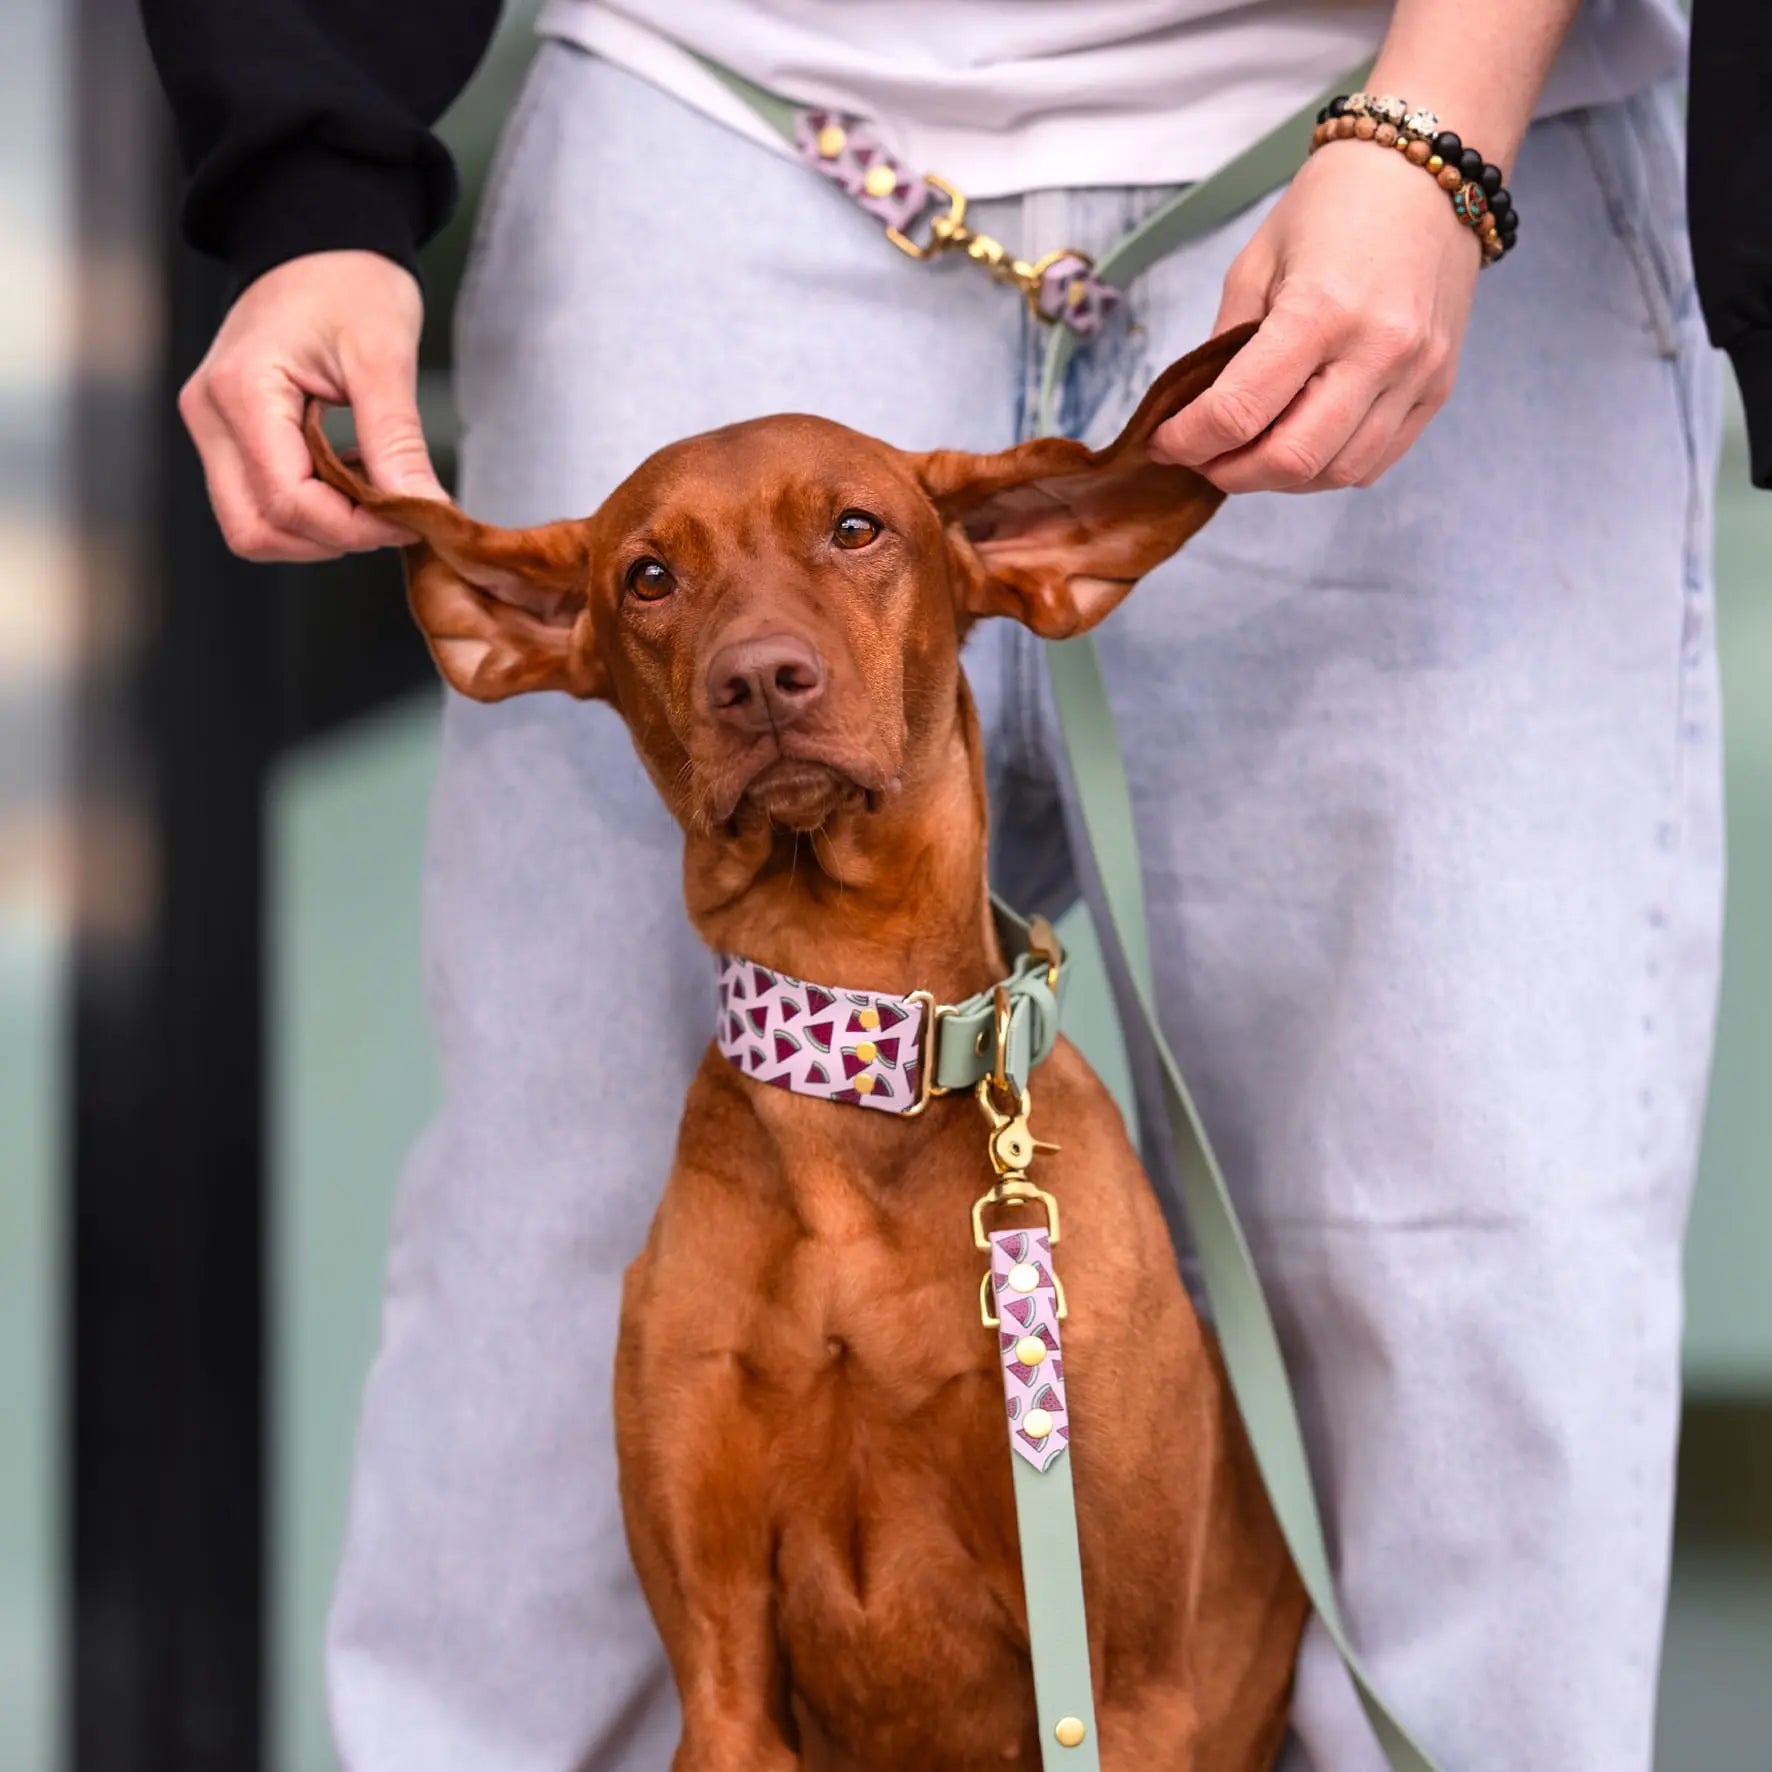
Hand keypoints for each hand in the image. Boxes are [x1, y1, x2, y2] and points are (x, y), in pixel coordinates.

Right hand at [177, 250, 446, 561]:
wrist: (317, 243)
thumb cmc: (348, 282)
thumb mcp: (383, 356)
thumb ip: (395, 440)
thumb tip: (422, 511)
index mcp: (241, 391)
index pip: (287, 502)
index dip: (354, 528)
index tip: (410, 521)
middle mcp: (210, 416)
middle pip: (258, 529)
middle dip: (332, 538)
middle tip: (391, 515)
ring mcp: (212, 429)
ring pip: (255, 528)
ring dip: (320, 531)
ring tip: (371, 492)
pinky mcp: (228, 437)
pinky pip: (260, 503)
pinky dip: (310, 513)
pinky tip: (350, 482)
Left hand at [1152, 141, 1481, 492]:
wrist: (1428, 172)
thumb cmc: (1335, 206)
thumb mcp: (1255, 264)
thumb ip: (1223, 347)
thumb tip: (1195, 416)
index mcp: (1321, 311)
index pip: (1238, 412)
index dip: (1187, 442)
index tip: (1163, 442)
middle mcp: (1377, 350)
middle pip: (1289, 461)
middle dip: (1230, 472)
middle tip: (1204, 457)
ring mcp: (1416, 374)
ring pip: (1334, 473)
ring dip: (1279, 479)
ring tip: (1250, 451)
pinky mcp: (1438, 388)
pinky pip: (1374, 462)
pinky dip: (1327, 470)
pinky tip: (1301, 442)